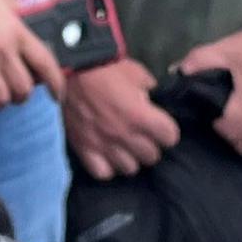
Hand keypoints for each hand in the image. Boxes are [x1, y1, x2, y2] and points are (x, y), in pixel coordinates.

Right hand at [0, 0, 55, 106]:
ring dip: (2, 97)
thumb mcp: (11, 9)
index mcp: (17, 32)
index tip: (58, 94)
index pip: (45, 64)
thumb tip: (41, 56)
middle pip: (24, 89)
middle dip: (23, 93)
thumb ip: (25, 31)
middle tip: (18, 87)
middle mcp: (1, 48)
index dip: (56, 83)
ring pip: (1, 98)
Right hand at [60, 59, 180, 179]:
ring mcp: (104, 144)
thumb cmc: (107, 68)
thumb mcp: (137, 72)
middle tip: (143, 135)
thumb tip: (152, 100)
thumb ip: (149, 90)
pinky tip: (108, 155)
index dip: (168, 131)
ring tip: (126, 146)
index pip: (170, 137)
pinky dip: (108, 166)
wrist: (72, 69)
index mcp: (140, 115)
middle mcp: (124, 134)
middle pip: (152, 156)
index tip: (161, 126)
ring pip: (130, 168)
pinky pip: (103, 173)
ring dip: (131, 157)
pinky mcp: (85, 149)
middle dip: (151, 145)